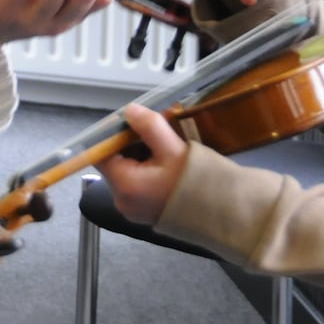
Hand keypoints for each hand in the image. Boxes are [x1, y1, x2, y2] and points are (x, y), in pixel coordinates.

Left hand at [93, 103, 191, 227]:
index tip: (130, 123)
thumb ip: (149, 126)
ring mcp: (132, 209)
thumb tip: (129, 111)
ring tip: (164, 147)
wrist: (223, 213)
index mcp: (124, 186)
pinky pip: (137, 185)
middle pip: (114, 163)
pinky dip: (147, 170)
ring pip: (127, 172)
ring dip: (141, 156)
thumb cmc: (196, 183)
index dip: (111, 135)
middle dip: (131, 144)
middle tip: (154, 132)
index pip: (100, 155)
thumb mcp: (173, 149)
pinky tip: (167, 164)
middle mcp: (122, 201)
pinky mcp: (144, 212)